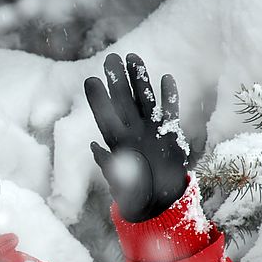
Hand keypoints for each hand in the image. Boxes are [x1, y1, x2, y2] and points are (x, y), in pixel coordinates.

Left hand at [84, 53, 187, 221]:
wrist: (158, 203)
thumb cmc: (135, 196)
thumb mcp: (121, 184)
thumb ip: (111, 165)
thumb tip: (96, 147)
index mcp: (119, 143)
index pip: (106, 116)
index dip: (99, 99)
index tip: (90, 79)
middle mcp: (133, 132)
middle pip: (124, 101)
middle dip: (118, 80)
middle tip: (111, 58)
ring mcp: (151, 131)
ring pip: (145, 100)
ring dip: (140, 80)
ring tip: (133, 58)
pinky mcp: (170, 135)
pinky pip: (170, 112)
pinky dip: (169, 97)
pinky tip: (167, 78)